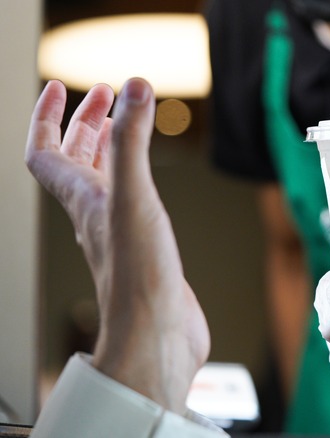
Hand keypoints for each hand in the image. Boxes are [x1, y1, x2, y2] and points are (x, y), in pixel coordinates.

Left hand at [25, 79, 209, 413]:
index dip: (47, 115)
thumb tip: (136, 87)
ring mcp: (120, 231)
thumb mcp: (133, 197)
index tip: (61, 86)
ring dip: (109, 147)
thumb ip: (133, 141)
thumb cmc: (138, 277)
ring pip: (103, 180)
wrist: (156, 334)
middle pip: (75, 160)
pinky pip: (133, 201)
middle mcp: (95, 213)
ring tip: (126, 125)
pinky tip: (152, 180)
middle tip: (107, 95)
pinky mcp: (146, 247)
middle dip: (86, 122)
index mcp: (81, 199)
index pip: (45, 150)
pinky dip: (137, 176)